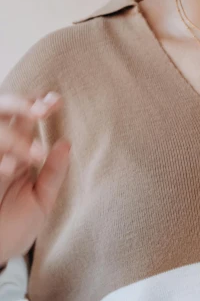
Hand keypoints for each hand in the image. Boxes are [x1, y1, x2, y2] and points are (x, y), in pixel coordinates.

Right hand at [0, 93, 70, 264]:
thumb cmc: (16, 227)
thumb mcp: (42, 201)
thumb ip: (53, 173)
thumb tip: (66, 143)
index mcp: (18, 151)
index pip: (27, 117)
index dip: (39, 105)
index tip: (55, 101)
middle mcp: (1, 152)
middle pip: (5, 113)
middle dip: (23, 106)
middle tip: (43, 111)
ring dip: (15, 138)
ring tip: (35, 153)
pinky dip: (0, 161)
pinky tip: (10, 166)